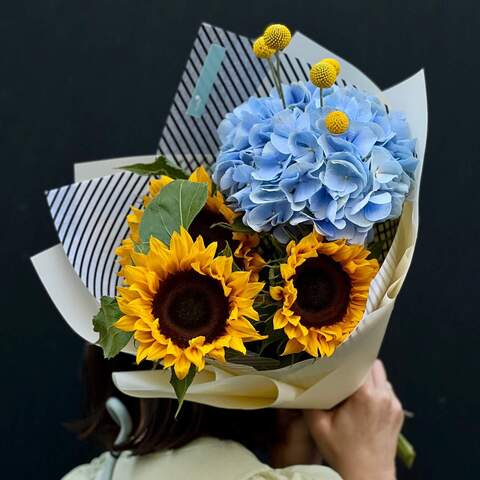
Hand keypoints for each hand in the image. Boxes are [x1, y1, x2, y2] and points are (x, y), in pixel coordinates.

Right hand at [304, 360, 403, 479]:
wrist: (368, 477)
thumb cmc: (342, 452)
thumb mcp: (318, 426)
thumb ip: (310, 400)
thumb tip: (301, 382)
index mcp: (364, 396)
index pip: (361, 361)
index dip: (349, 357)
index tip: (338, 357)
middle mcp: (383, 396)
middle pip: (374, 365)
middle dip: (359, 366)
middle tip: (343, 372)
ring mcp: (393, 405)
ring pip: (382, 377)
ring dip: (369, 378)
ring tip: (353, 388)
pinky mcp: (398, 414)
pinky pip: (387, 391)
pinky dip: (376, 391)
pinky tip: (363, 402)